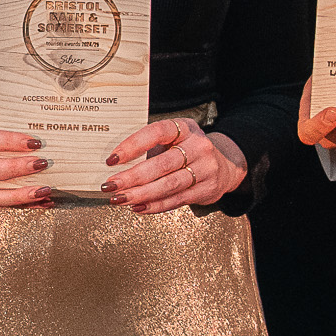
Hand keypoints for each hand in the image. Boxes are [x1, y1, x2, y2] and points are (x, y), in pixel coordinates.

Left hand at [102, 116, 248, 214]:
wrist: (224, 165)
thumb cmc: (188, 151)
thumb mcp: (174, 139)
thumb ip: (150, 147)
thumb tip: (114, 164)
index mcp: (185, 128)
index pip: (157, 132)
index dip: (133, 145)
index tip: (112, 159)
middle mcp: (198, 146)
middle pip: (161, 164)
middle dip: (132, 177)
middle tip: (110, 185)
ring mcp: (206, 168)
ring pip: (169, 185)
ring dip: (140, 194)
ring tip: (120, 199)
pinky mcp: (207, 189)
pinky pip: (176, 199)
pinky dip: (155, 205)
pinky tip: (138, 207)